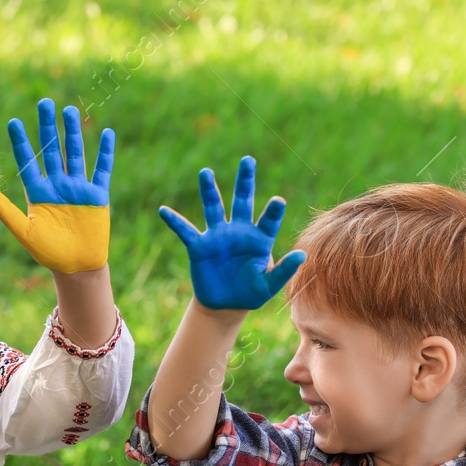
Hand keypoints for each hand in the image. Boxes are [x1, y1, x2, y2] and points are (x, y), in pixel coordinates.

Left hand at [0, 98, 113, 273]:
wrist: (76, 267)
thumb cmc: (48, 252)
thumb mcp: (24, 232)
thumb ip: (5, 210)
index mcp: (37, 192)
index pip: (28, 161)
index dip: (21, 142)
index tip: (14, 122)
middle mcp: (57, 185)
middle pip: (52, 150)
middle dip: (48, 127)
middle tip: (45, 102)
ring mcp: (78, 189)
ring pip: (75, 154)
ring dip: (73, 133)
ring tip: (70, 111)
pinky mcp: (97, 196)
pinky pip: (102, 170)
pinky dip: (105, 153)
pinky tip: (108, 134)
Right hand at [159, 156, 303, 310]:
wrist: (225, 304)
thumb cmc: (250, 293)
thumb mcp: (268, 285)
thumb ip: (282, 271)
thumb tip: (301, 256)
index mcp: (259, 239)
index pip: (268, 221)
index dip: (273, 211)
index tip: (279, 200)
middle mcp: (238, 231)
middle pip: (242, 201)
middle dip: (245, 181)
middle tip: (248, 160)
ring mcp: (217, 236)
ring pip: (214, 208)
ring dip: (209, 190)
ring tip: (206, 172)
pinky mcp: (199, 247)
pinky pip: (186, 231)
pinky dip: (175, 221)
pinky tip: (164, 211)